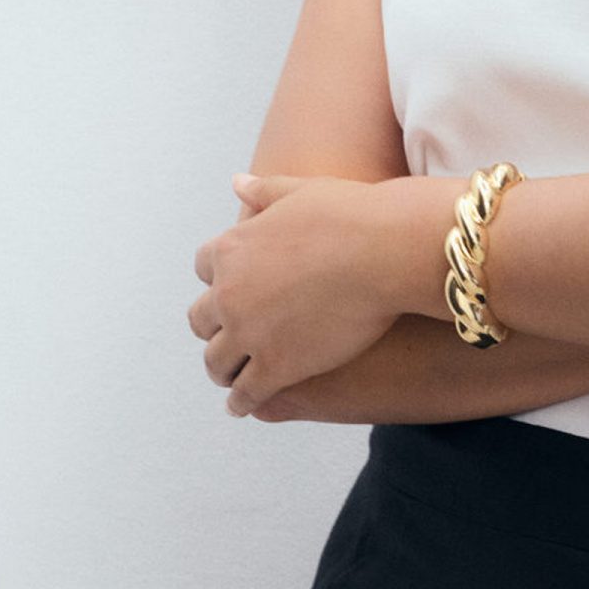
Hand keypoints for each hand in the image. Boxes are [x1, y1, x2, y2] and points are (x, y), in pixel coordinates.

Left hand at [188, 172, 404, 414]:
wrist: (385, 251)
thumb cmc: (352, 216)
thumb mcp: (299, 192)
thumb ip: (264, 192)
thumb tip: (237, 182)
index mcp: (230, 249)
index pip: (205, 268)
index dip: (220, 279)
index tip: (233, 288)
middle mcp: (229, 293)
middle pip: (202, 319)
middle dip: (214, 328)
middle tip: (228, 338)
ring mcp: (249, 334)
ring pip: (218, 362)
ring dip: (223, 369)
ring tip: (232, 379)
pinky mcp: (277, 367)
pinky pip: (247, 393)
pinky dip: (241, 401)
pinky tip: (244, 406)